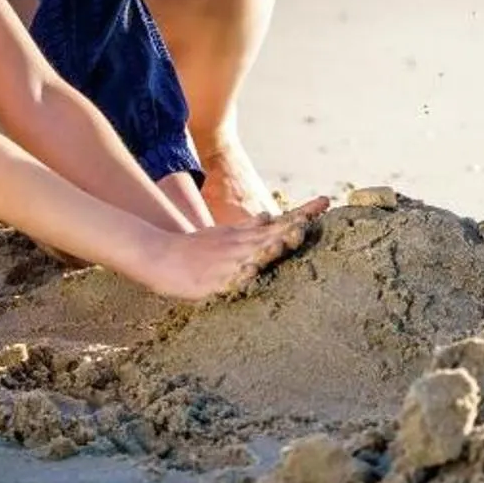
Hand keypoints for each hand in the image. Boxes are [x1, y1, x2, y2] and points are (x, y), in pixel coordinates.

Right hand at [132, 197, 326, 300]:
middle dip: (294, 227)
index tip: (326, 201)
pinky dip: (242, 273)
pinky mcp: (212, 281)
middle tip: (314, 217)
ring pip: (253, 253)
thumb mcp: (224, 235)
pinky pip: (230, 278)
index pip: (281, 223)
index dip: (303, 213)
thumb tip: (270, 216)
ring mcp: (227, 262)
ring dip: (270, 247)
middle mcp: (240, 246)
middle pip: (272, 235)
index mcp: (245, 237)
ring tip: (287, 240)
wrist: (157, 255)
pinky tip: (253, 270)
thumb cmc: (194, 248)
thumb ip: (248, 228)